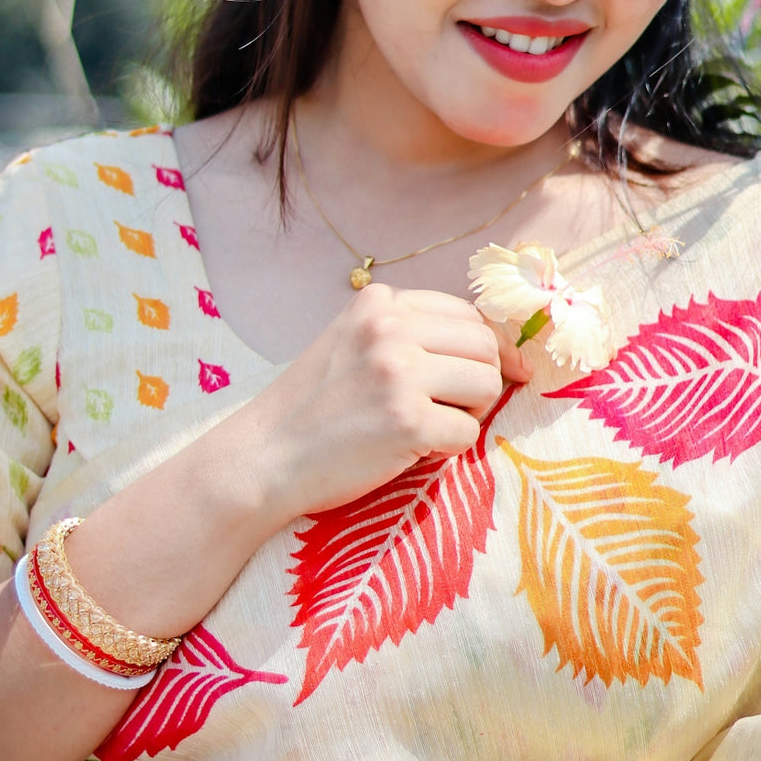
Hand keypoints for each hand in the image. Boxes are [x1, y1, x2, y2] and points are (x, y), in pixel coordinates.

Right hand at [224, 286, 531, 524]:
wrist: (263, 457)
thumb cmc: (312, 408)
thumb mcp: (353, 343)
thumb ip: (408, 333)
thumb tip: (497, 348)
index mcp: (378, 302)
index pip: (466, 313)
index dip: (482, 349)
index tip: (483, 376)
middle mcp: (390, 327)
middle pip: (484, 345)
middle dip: (480, 381)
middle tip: (449, 408)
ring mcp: (398, 372)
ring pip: (486, 384)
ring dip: (470, 414)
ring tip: (430, 427)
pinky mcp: (406, 420)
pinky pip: (469, 432)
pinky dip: (448, 449)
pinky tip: (412, 449)